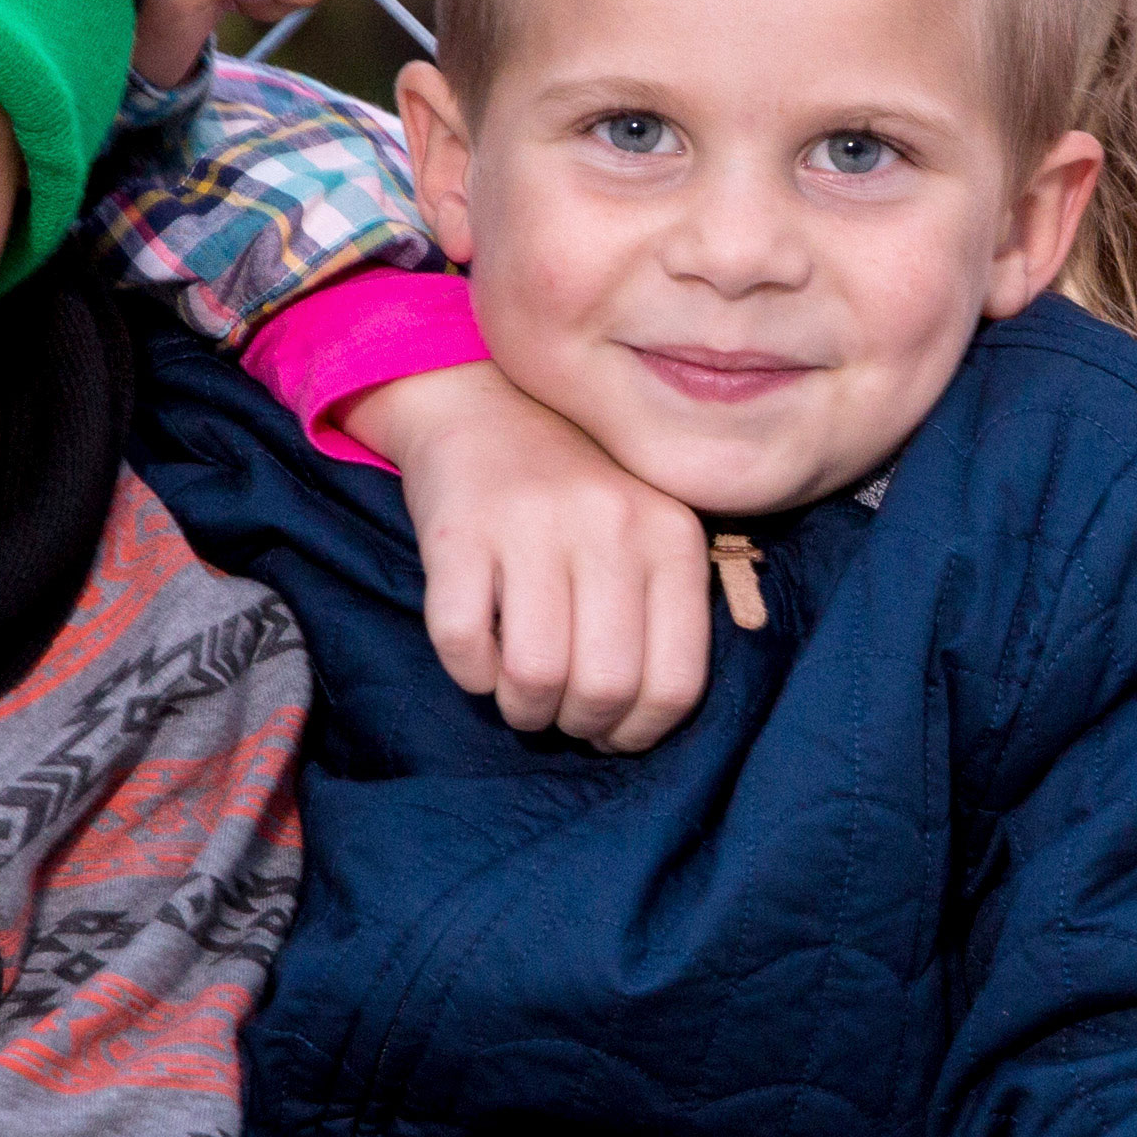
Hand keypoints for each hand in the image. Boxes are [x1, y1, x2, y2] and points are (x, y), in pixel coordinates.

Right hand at [347, 358, 716, 751]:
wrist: (484, 404)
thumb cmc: (576, 494)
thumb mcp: (646, 532)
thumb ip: (660, 612)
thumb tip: (635, 722)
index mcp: (672, 536)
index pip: (677, 682)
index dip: (640, 732)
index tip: (613, 731)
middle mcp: (611, 524)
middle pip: (605, 687)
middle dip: (579, 725)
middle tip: (561, 712)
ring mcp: (533, 524)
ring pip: (535, 675)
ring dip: (523, 710)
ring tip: (519, 695)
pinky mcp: (459, 529)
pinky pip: (462, 642)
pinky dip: (469, 673)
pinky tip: (479, 658)